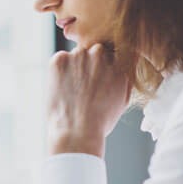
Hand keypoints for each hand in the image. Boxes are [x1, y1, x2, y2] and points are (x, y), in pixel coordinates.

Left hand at [47, 43, 131, 157]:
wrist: (78, 131)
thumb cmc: (100, 121)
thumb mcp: (123, 98)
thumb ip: (124, 76)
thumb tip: (124, 64)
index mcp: (119, 61)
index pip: (110, 54)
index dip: (102, 69)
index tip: (97, 82)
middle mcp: (101, 53)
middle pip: (92, 51)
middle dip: (88, 66)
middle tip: (83, 88)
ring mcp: (79, 55)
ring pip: (75, 56)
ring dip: (73, 68)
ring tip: (73, 92)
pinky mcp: (59, 60)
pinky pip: (59, 60)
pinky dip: (58, 72)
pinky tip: (62, 90)